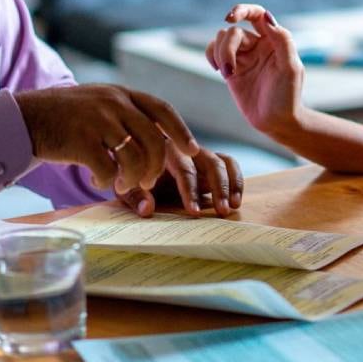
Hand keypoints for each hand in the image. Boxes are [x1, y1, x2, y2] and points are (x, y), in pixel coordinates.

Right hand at [14, 84, 199, 193]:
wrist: (27, 118)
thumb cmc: (68, 118)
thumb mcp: (100, 104)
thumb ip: (127, 116)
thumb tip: (161, 141)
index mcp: (122, 94)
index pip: (162, 110)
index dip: (181, 131)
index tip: (193, 150)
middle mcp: (113, 103)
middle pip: (154, 139)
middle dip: (156, 166)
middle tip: (149, 180)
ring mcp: (97, 120)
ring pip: (134, 157)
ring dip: (132, 178)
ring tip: (121, 183)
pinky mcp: (81, 141)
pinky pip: (107, 169)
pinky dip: (106, 181)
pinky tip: (97, 179)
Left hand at [116, 144, 244, 217]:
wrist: (133, 159)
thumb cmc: (130, 176)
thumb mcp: (125, 187)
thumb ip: (134, 197)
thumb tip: (147, 210)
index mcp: (163, 151)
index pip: (183, 170)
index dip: (190, 191)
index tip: (195, 212)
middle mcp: (185, 149)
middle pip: (209, 163)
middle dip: (218, 188)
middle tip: (222, 211)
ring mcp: (198, 153)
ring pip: (221, 162)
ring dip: (230, 185)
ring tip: (232, 208)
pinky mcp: (209, 159)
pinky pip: (229, 163)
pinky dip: (236, 180)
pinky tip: (237, 201)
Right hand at [206, 5, 304, 137]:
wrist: (276, 121)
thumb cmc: (288, 95)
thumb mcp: (290, 68)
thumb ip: (282, 40)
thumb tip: (267, 16)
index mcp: (274, 39)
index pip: (257, 14)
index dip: (242, 10)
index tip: (229, 18)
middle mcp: (258, 44)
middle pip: (233, 31)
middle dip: (227, 49)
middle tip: (229, 71)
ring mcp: (243, 56)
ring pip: (221, 39)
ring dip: (219, 54)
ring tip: (226, 74)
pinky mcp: (231, 68)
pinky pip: (214, 51)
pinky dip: (211, 56)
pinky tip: (219, 69)